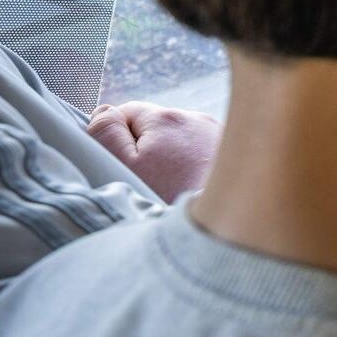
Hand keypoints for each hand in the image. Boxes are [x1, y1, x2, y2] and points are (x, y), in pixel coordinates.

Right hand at [87, 101, 221, 203]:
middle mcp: (197, 118)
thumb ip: (107, 132)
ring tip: (175, 185)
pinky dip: (195, 165)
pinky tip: (194, 185)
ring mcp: (218, 134)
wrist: (216, 225)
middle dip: (148, 149)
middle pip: (156, 126)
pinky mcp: (232, 150)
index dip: (119, 140)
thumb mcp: (122, 167)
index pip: (127, 112)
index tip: (127, 165)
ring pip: (180, 139)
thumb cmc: (166, 198)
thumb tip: (104, 111)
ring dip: (172, 156)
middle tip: (152, 180)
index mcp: (166, 118)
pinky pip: (202, 151)